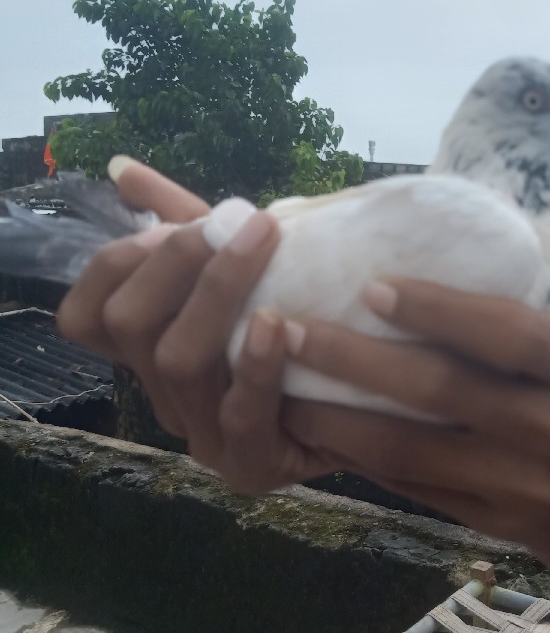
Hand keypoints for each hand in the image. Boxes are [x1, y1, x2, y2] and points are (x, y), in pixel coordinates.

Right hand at [56, 161, 430, 492]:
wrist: (378, 400)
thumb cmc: (302, 323)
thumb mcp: (244, 268)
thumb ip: (184, 222)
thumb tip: (123, 168)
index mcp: (152, 356)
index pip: (88, 315)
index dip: (117, 263)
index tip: (173, 222)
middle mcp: (165, 398)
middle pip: (131, 325)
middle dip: (177, 260)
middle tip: (235, 220)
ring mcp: (204, 437)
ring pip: (178, 361)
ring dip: (219, 292)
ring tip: (261, 242)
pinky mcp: (253, 465)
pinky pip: (241, 413)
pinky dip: (256, 364)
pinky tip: (278, 323)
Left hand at [280, 278, 549, 632]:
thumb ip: (523, 334)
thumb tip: (425, 272)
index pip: (507, 334)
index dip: (438, 310)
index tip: (372, 285)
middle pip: (442, 392)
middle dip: (356, 359)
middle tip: (289, 325)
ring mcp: (525, 488)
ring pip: (411, 451)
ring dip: (337, 417)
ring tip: (280, 385)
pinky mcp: (493, 526)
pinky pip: (413, 488)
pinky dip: (360, 458)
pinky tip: (318, 431)